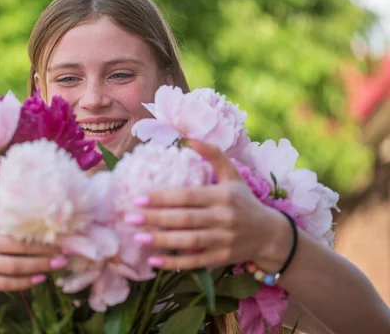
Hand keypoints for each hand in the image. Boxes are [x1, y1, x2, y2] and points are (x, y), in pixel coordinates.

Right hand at [0, 163, 66, 290]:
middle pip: (19, 246)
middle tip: (70, 248)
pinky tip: (39, 279)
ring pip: (14, 266)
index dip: (37, 225)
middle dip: (47, 248)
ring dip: (40, 266)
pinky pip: (3, 283)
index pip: (12, 222)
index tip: (59, 225)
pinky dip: (23, 283)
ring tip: (61, 263)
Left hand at [125, 141, 291, 271]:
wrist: (270, 235)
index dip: (162, 197)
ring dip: (161, 241)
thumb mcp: (233, 174)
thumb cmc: (244, 201)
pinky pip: (196, 262)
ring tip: (138, 237)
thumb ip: (213, 154)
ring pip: (189, 241)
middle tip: (129, 217)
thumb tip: (188, 138)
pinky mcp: (223, 258)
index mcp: (223, 195)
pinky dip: (174, 263)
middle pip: (185, 219)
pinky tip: (154, 261)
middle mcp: (224, 218)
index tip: (138, 197)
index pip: (188, 196)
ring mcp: (224, 240)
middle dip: (155, 218)